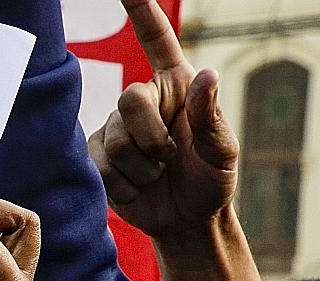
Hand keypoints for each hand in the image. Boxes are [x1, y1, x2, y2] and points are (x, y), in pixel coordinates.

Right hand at [87, 0, 236, 238]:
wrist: (185, 220)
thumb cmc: (209, 181)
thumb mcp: (222, 152)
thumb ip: (211, 116)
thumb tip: (206, 76)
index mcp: (175, 85)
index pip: (156, 40)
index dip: (141, 11)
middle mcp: (142, 101)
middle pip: (128, 100)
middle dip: (152, 138)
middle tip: (168, 159)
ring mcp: (114, 129)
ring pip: (114, 142)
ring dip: (141, 169)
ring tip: (156, 177)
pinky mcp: (97, 158)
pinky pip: (99, 167)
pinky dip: (123, 186)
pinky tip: (136, 189)